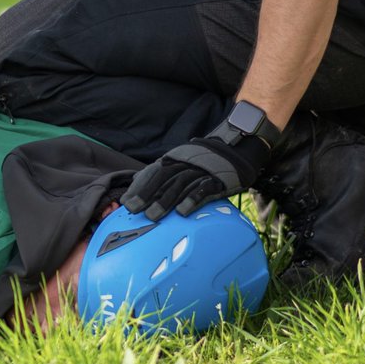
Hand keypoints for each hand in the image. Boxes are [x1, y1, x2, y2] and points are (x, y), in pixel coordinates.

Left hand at [121, 128, 270, 221]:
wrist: (238, 147)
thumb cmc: (206, 160)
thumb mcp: (183, 161)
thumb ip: (163, 172)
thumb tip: (136, 181)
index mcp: (176, 158)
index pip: (154, 171)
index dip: (140, 186)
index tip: (126, 202)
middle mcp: (186, 162)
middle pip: (163, 177)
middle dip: (147, 193)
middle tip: (133, 210)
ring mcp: (203, 170)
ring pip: (180, 184)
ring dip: (165, 200)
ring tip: (152, 216)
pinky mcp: (219, 179)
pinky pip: (203, 189)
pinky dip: (192, 199)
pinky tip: (182, 212)